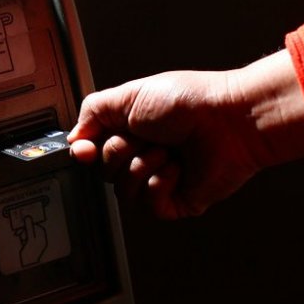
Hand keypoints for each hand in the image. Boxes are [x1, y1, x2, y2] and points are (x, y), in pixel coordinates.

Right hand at [68, 49, 303, 219]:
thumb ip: (93, 112)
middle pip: (105, 173)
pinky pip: (150, 207)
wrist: (229, 121)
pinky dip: (159, 186)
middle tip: (146, 137)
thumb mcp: (130, 95)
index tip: (86, 149)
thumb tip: (74, 139)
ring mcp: (161, 180)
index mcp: (131, 130)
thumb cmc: (190, 102)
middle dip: (122, 153)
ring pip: (124, 193)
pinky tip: (176, 169)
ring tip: (167, 151)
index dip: (85, 153)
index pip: (93, 151)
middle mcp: (144, 155)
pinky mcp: (177, 202)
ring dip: (142, 168)